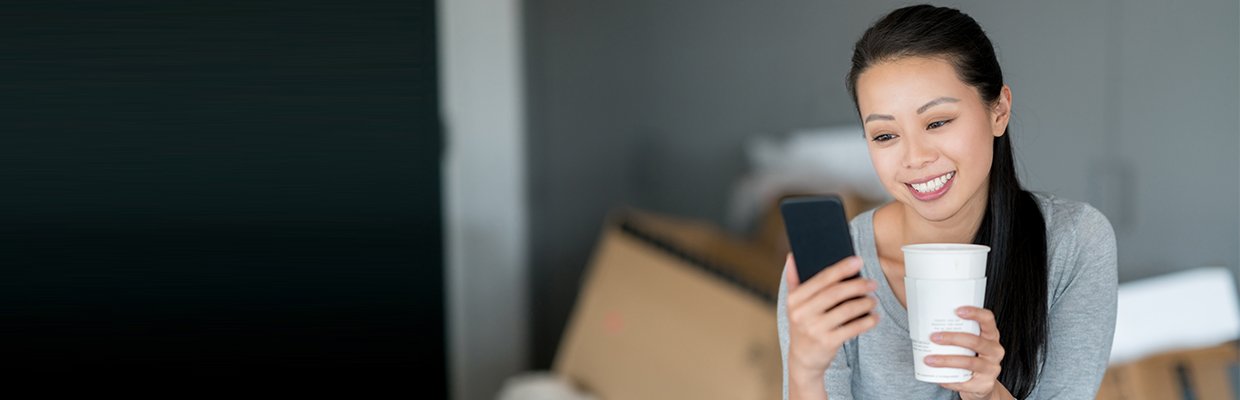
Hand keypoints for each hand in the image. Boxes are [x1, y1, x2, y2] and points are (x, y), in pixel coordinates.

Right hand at [784, 253, 879, 395]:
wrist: (803, 358)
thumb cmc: (802, 326)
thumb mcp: (793, 304)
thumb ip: (794, 280)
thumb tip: (792, 256)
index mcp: (794, 299)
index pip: (821, 278)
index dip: (841, 268)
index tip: (858, 261)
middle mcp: (802, 313)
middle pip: (836, 292)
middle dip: (858, 285)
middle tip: (872, 283)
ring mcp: (814, 329)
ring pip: (847, 310)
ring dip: (865, 303)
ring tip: (874, 300)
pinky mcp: (827, 342)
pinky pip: (852, 328)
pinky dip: (867, 321)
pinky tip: (874, 317)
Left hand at [924, 306, 1011, 399]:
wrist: (981, 384)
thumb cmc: (970, 356)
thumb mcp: (969, 342)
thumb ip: (956, 331)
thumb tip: (925, 317)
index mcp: (991, 335)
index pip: (988, 319)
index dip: (975, 313)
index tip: (957, 310)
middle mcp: (995, 351)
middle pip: (975, 341)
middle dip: (952, 338)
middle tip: (933, 337)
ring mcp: (992, 369)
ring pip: (968, 362)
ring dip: (946, 360)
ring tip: (929, 360)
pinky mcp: (984, 385)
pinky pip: (964, 382)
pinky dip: (948, 380)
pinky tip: (937, 377)